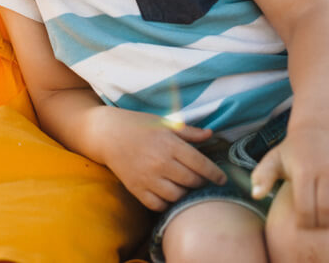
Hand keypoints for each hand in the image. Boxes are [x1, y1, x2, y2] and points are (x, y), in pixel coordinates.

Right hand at [94, 109, 226, 210]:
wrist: (106, 133)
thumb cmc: (137, 125)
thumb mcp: (163, 123)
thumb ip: (188, 132)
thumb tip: (211, 134)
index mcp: (169, 144)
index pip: (201, 165)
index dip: (215, 174)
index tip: (222, 179)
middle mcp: (160, 162)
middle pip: (192, 182)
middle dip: (201, 183)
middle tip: (202, 181)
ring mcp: (147, 177)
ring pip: (177, 196)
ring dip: (185, 194)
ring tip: (186, 188)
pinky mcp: (136, 188)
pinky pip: (158, 205)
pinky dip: (166, 204)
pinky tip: (169, 195)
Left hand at [250, 125, 328, 228]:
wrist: (318, 128)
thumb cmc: (293, 150)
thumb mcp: (273, 159)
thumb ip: (262, 176)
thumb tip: (255, 195)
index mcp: (303, 171)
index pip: (306, 210)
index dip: (305, 222)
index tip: (303, 222)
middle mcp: (325, 169)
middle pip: (328, 211)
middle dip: (322, 222)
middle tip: (317, 219)